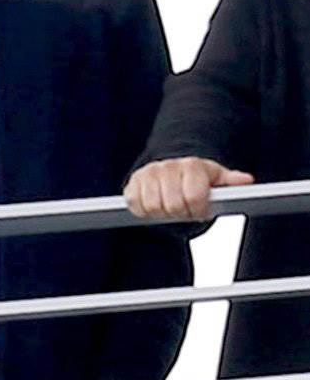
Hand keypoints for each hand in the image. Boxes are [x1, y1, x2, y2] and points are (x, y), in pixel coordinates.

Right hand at [124, 157, 253, 221]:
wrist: (170, 173)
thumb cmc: (196, 180)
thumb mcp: (217, 179)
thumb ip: (232, 180)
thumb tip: (246, 180)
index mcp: (192, 166)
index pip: (194, 197)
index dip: (198, 209)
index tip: (199, 209)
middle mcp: (168, 167)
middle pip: (173, 205)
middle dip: (181, 213)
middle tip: (184, 210)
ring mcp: (149, 174)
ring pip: (154, 207)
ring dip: (163, 214)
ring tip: (171, 208)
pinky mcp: (133, 183)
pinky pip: (137, 206)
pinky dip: (145, 211)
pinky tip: (155, 206)